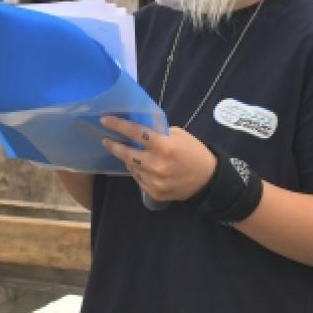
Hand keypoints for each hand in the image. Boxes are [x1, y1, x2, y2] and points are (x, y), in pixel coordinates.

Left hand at [100, 116, 216, 201]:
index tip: (105, 120)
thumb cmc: (194, 152)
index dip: (118, 125)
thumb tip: (138, 128)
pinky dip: (137, 171)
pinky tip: (141, 166)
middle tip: (106, 140)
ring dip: (127, 159)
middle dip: (113, 145)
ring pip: (131, 167)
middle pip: (126, 154)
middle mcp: (157, 164)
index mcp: (165, 146)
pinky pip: (138, 179)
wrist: (208, 180)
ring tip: (126, 152)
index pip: (135, 133)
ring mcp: (154, 181)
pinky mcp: (154, 192)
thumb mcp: (179, 135)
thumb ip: (158, 132)